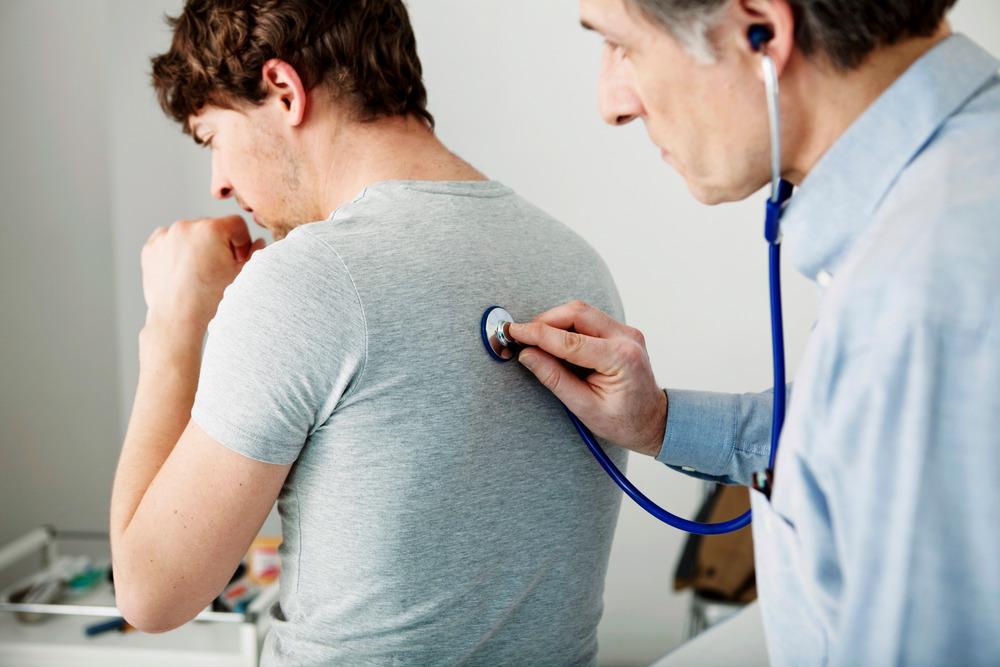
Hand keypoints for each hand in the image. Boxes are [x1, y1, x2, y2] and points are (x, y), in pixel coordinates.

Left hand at [140, 215, 264, 338]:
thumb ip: (255, 254)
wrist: (178, 319)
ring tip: (198, 271)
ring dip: (197, 246)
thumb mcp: (242, 276)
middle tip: (218, 268)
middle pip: (212, 227)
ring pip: (190, 234)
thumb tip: (258, 242)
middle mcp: (186, 227)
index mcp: (211, 229)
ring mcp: (165, 236)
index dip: (243, 242)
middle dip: (218, 243)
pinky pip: (169, 241)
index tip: (238, 259)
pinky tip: (183, 271)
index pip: (236, 224)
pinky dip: (176, 251)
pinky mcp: (151, 247)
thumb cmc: (211, 299)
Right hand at [508, 300, 666, 456]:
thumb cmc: (624, 422)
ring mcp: (626, 332)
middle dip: (544, 321)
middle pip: (576, 313)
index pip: (569, 340)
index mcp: (620, 359)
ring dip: (554, 321)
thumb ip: (554, 378)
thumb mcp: (584, 408)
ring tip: (535, 341)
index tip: (513, 331)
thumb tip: (526, 355)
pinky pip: (588, 318)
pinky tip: (555, 342)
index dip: (536, 334)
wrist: (654, 421)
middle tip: (521, 336)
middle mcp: (626, 338)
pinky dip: (567, 326)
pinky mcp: (621, 331)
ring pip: (581, 311)